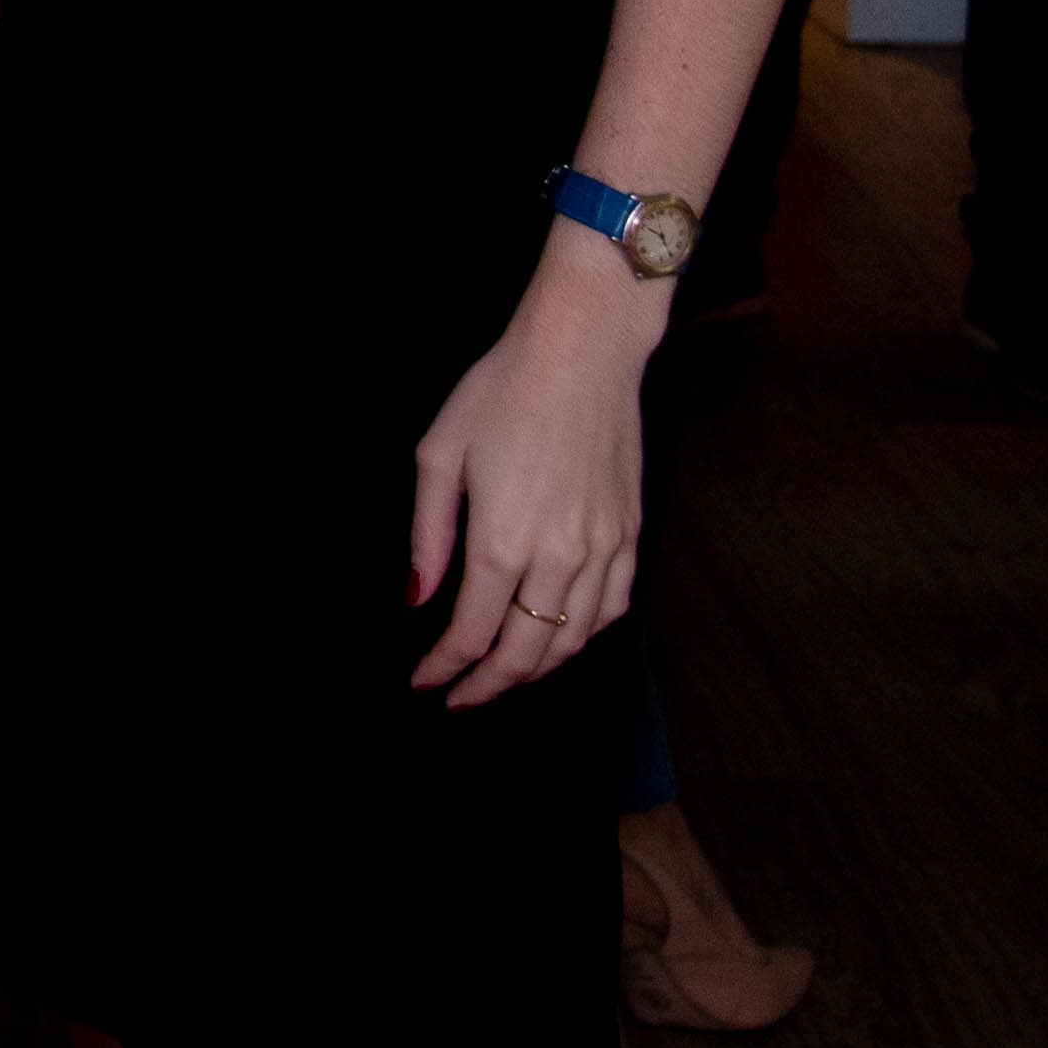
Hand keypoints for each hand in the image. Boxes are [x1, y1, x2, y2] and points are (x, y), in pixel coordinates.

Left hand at [405, 268, 646, 707]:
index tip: (424, 685)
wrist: (584, 349)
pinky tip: (560, 637)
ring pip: (573, 639)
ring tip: (502, 676)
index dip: (445, 670)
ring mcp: (604, 547)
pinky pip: (613, 608)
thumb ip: (427, 536)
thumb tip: (416, 597)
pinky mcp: (631, 533)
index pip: (472, 635)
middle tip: (459, 698)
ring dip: (536, 669)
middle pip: (526, 652)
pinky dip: (584, 636)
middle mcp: (560, 555)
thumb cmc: (503, 391)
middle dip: (488, 686)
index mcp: (503, 538)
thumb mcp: (440, 453)